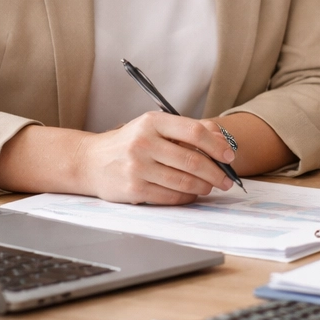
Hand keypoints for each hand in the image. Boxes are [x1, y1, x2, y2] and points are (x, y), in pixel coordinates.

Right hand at [74, 111, 237, 204]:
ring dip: (204, 187)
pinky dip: (186, 197)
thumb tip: (222, 141)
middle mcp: (144, 142)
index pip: (194, 132)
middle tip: (226, 179)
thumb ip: (188, 130)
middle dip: (216, 173)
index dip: (217, 146)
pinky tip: (191, 194)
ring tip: (210, 187)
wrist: (90, 161)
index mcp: (152, 122)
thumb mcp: (154, 127)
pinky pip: (170, 196)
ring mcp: (138, 167)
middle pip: (192, 161)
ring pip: (184, 181)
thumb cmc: (130, 143)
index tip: (229, 157)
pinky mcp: (134, 189)